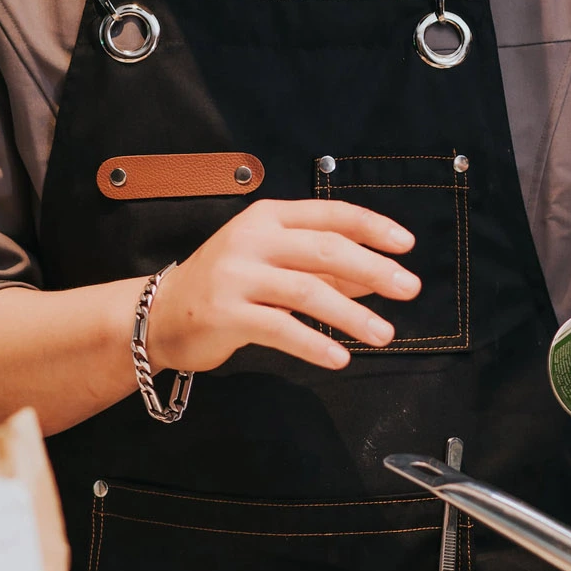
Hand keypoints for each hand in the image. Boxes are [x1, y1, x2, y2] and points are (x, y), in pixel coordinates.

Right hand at [144, 199, 419, 373]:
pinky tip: (339, 357)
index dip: (372, 228)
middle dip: (373, 269)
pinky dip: (314, 343)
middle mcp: (252, 240)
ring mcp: (236, 276)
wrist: (161, 314)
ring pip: (307, 290)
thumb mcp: (273, 263)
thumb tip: (377, 278)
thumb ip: (322, 267)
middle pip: (324, 249)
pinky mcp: (225, 314)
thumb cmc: (226, 284)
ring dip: (352, 315)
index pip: (330, 214)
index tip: (406, 245)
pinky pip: (280, 328)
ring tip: (384, 334)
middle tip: (409, 288)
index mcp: (268, 218)